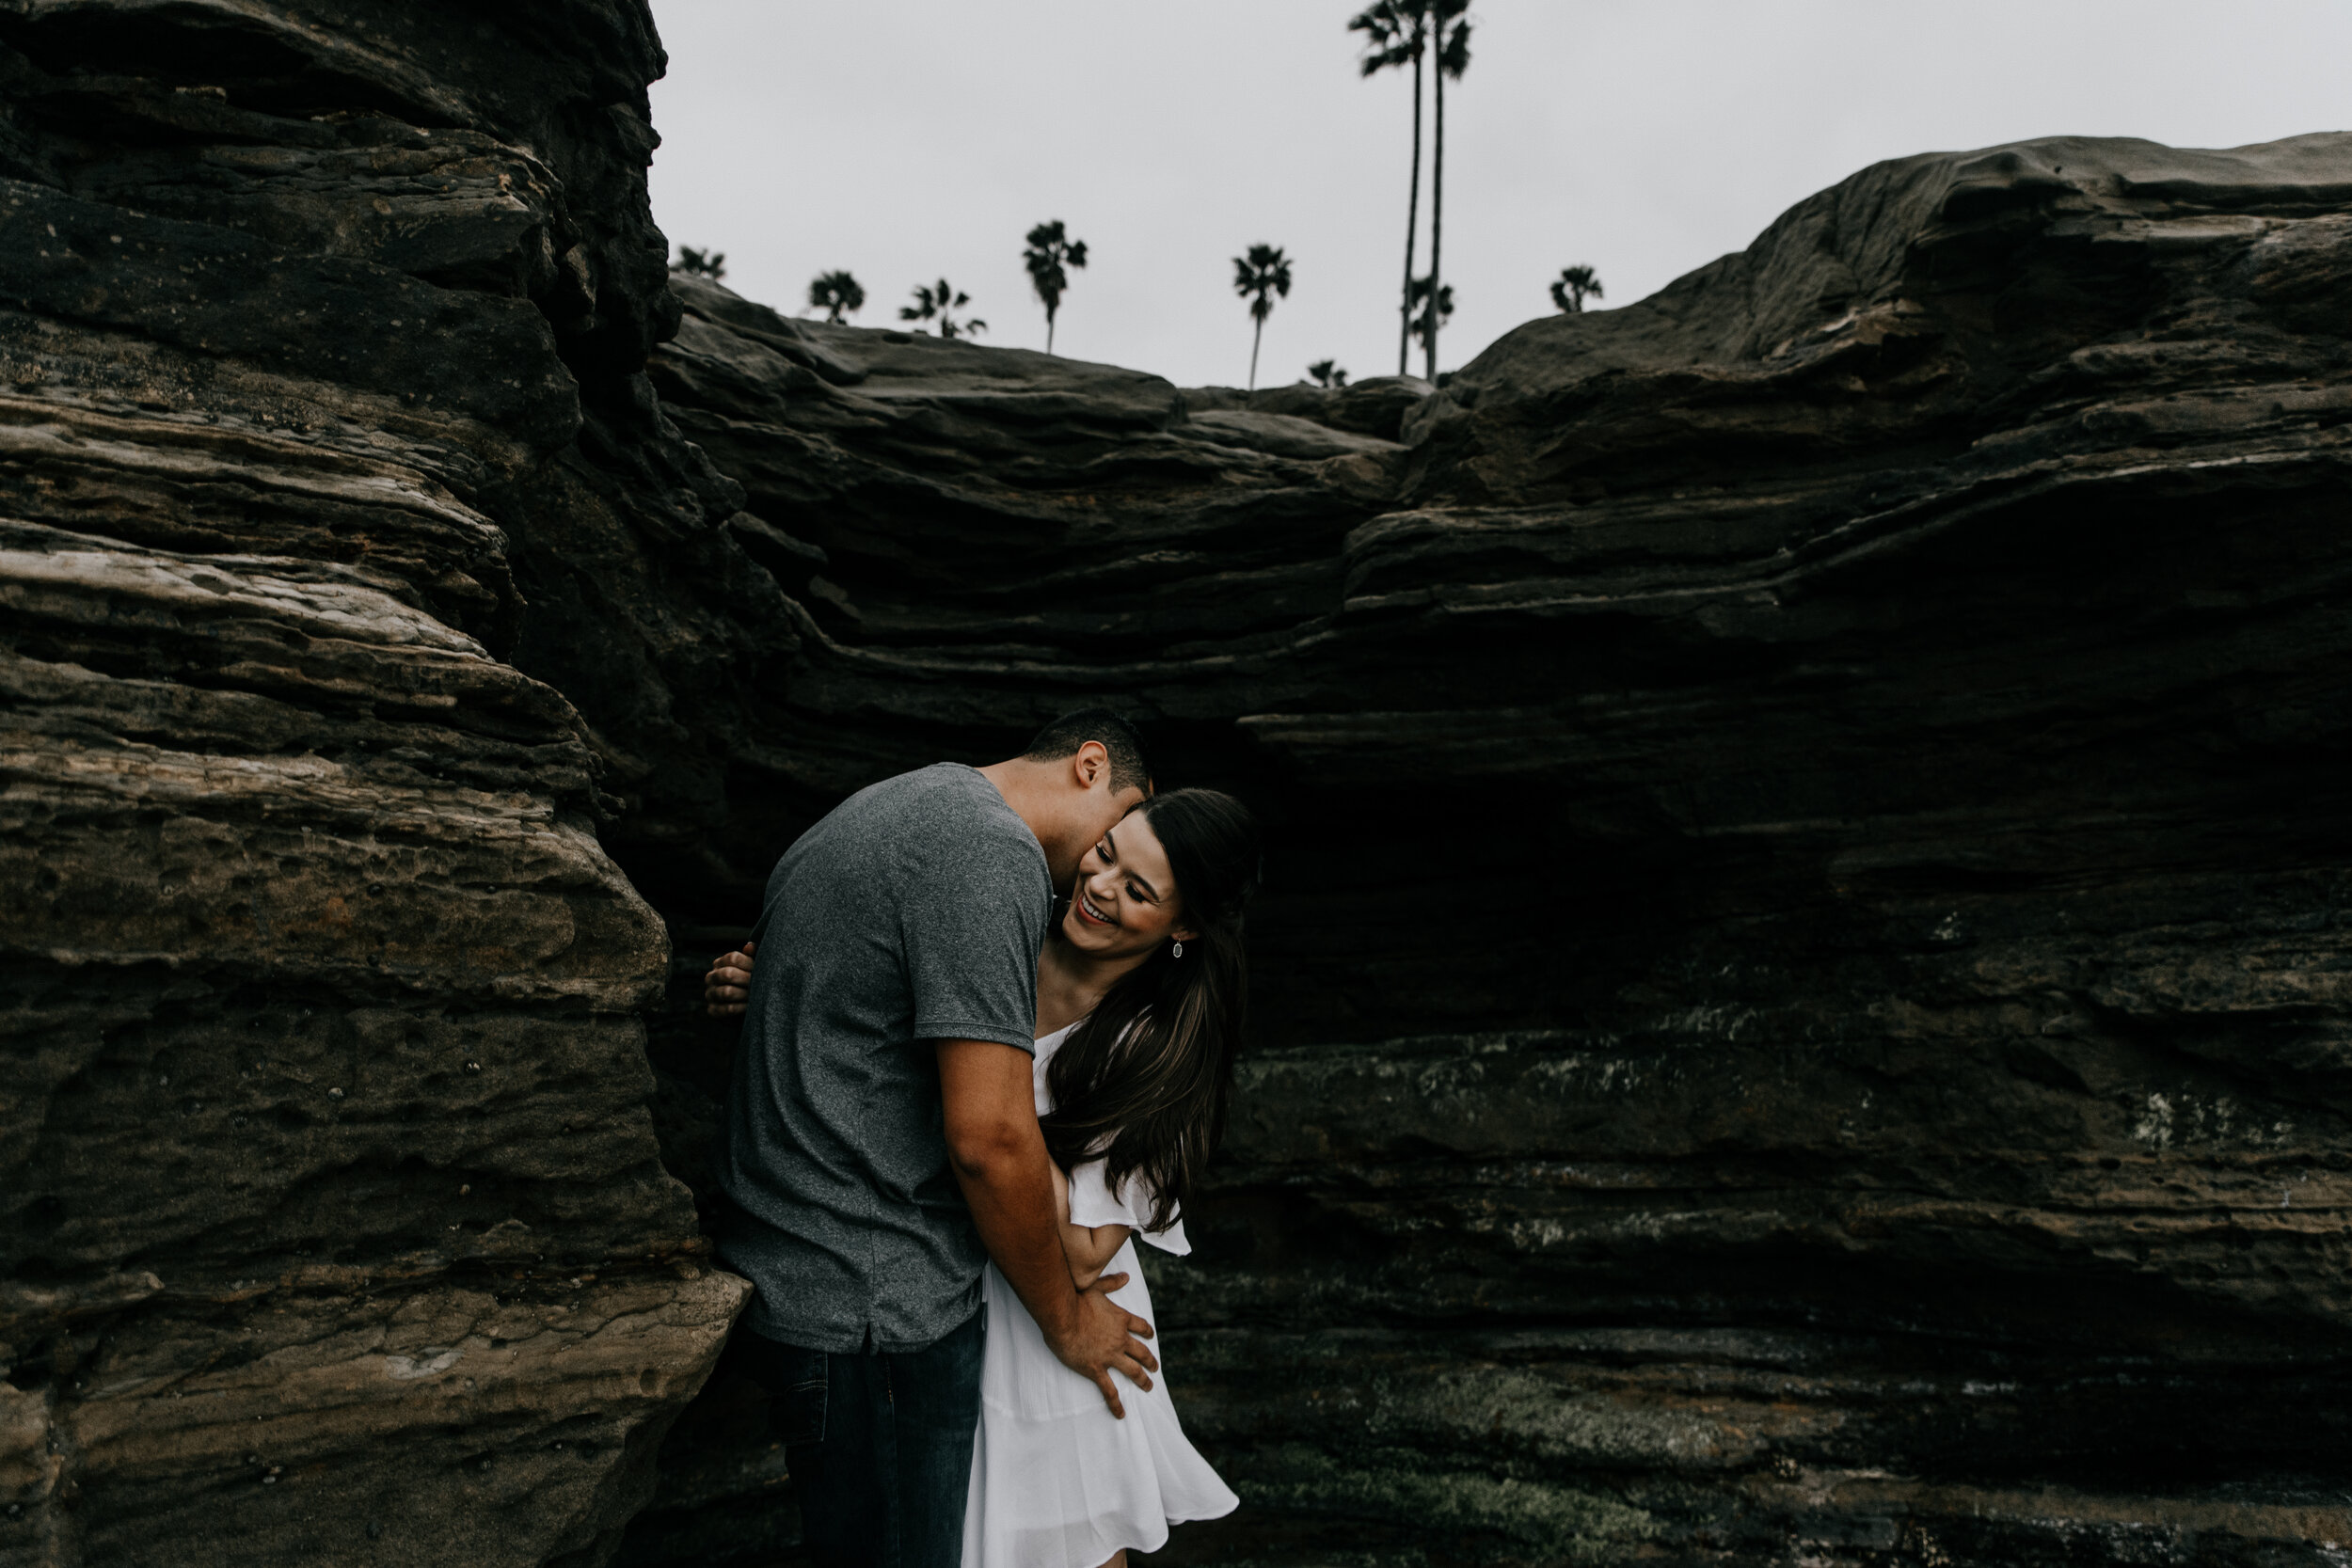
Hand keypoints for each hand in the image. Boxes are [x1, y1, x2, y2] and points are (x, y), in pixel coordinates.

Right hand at [704, 940, 755, 1016]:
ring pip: (727, 992)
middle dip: (747, 979)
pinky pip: (726, 1009)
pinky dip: (741, 1008)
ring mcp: (710, 993)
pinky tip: (750, 1007)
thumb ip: (753, 956)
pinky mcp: (712, 1010)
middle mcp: (711, 977)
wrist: (748, 1006)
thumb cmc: (752, 982)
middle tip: (760, 984)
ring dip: (745, 994)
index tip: (762, 970)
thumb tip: (750, 947)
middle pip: (728, 974)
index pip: (732, 958)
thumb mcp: (754, 968)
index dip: (749, 964)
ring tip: (757, 995)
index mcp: (720, 963)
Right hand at [1044, 1273, 1157, 1417]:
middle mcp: (1120, 1339)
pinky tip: (1121, 1413)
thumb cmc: (1076, 1299)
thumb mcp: (1095, 1287)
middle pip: (1141, 1352)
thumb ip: (1111, 1283)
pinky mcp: (1096, 1369)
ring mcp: (1109, 1356)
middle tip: (1155, 1368)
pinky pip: (1109, 1390)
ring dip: (1142, 1380)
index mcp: (1121, 1320)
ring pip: (1132, 1370)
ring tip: (1149, 1386)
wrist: (1062, 1317)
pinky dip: (1116, 1403)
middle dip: (1150, 1360)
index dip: (1147, 1332)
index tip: (1151, 1336)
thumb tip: (1125, 1276)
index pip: (1141, 1327)